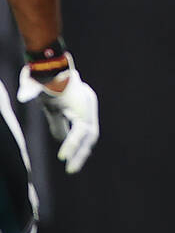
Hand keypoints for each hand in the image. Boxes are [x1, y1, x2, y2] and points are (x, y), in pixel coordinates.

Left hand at [17, 58, 98, 173]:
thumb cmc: (45, 75)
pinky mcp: (80, 110)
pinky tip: (68, 152)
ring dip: (79, 150)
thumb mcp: (38, 86)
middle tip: (70, 170)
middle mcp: (88, 106)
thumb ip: (33, 91)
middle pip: (90, 135)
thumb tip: (26, 99)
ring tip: (71, 166)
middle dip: (80, 153)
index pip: (81, 128)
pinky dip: (75, 142)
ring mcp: (86, 108)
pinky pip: (80, 130)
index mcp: (81, 102)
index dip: (73, 143)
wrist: (52, 63)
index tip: (62, 157)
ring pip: (87, 134)